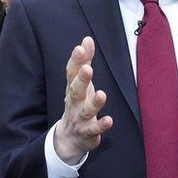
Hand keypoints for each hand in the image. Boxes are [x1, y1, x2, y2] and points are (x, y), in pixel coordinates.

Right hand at [52, 37, 112, 163]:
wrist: (69, 138)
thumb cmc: (78, 103)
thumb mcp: (80, 82)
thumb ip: (84, 61)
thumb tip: (87, 39)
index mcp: (73, 88)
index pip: (71, 73)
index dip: (76, 61)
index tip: (80, 48)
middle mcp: (74, 102)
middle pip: (76, 90)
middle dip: (81, 80)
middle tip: (88, 68)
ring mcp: (79, 118)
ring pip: (85, 110)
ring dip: (93, 103)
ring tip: (102, 94)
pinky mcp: (87, 133)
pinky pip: (93, 129)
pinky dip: (100, 125)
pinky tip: (109, 120)